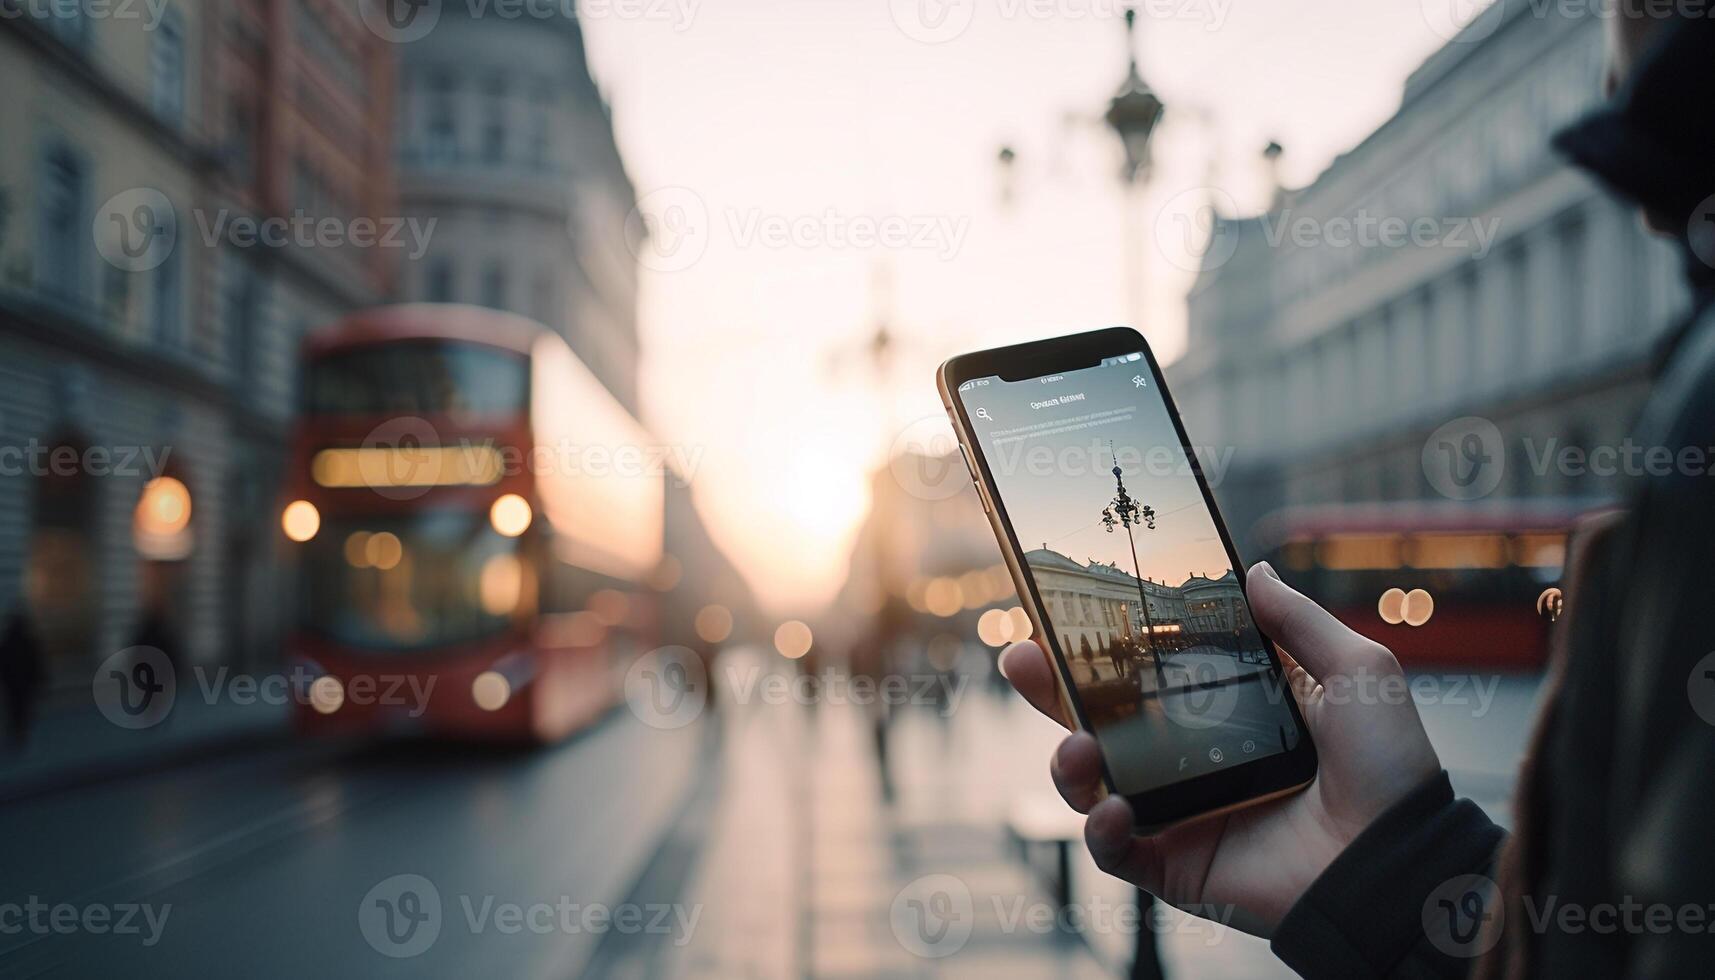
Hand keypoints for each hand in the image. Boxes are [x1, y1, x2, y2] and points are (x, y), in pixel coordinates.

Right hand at [999, 561, 1440, 935]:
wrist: (1397, 860)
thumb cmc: (1388, 769)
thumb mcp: (1356, 672)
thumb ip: (1300, 621)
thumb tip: (1254, 569)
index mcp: (1226, 710)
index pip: (1147, 671)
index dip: (1101, 646)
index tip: (1063, 613)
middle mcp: (1191, 759)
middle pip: (1100, 721)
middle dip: (1050, 690)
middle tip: (1022, 659)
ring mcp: (1178, 813)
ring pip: (1091, 786)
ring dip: (1069, 764)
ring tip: (1081, 750)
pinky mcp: (1176, 865)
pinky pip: (1115, 852)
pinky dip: (1101, 832)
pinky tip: (1116, 811)